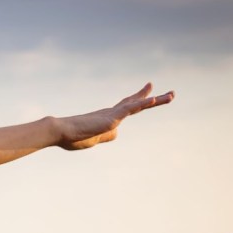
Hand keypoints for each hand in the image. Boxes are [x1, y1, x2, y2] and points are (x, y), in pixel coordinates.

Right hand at [53, 83, 174, 150]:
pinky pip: (129, 109)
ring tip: (172, 96)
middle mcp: (112, 113)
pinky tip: (153, 99)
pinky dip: (141, 104)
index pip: (127, 106)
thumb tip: (117, 133)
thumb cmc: (72, 137)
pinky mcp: (110, 118)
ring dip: (156, 100)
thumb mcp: (94, 140)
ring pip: (138, 105)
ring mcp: (112, 115)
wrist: (60, 132)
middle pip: (137, 103)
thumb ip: (106, 136)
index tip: (151, 92)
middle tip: (172, 93)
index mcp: (107, 118)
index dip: (139, 99)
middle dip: (154, 98)